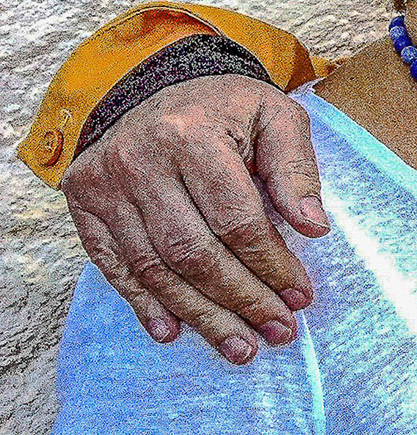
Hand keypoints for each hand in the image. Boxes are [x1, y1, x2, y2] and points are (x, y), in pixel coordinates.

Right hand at [59, 78, 327, 362]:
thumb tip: (314, 227)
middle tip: (277, 333)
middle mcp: (139, 161)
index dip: (271, 265)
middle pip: (194, 252)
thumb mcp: (276, 118)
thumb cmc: (229, 108)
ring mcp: (105, 184)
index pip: (236, 220)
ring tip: (240, 347)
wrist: (162, 87)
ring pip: (155, 268)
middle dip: (241, 300)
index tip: (301, 297)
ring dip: (200, 315)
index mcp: (190, 135)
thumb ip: (296, 170)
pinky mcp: (84, 202)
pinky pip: (114, 265)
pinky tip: (174, 332)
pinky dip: (143, 304)